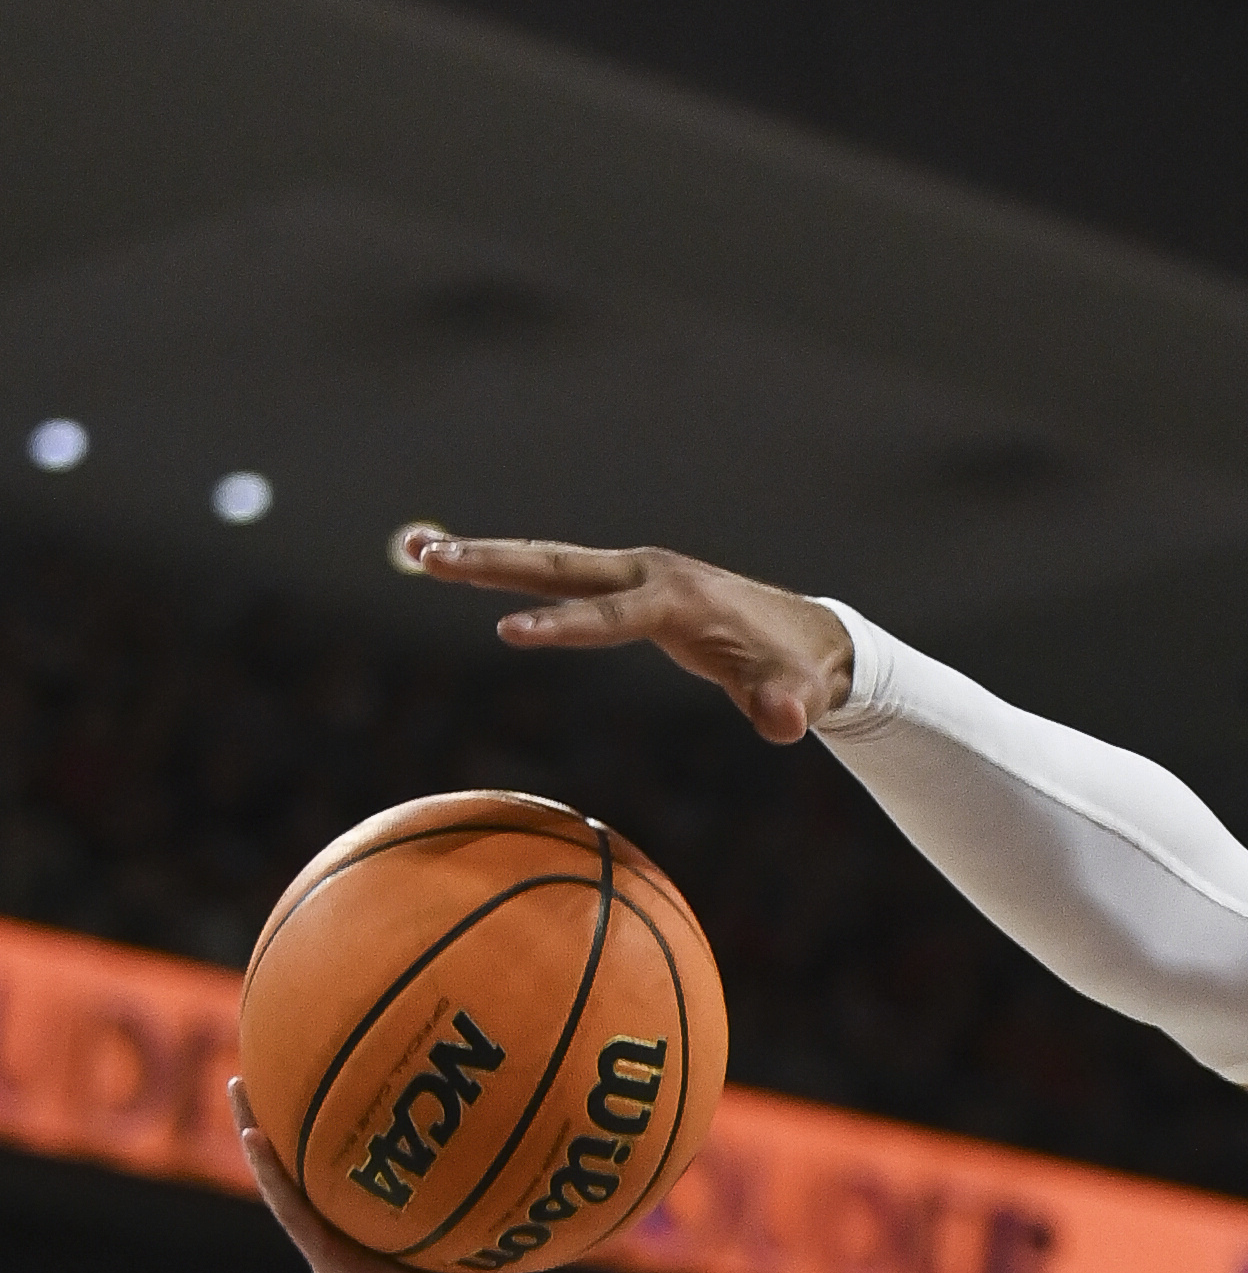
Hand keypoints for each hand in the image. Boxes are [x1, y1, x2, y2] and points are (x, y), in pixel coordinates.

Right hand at [232, 1079, 525, 1272]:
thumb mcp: (476, 1230)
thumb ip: (478, 1190)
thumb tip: (513, 1130)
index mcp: (364, 1230)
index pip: (334, 1172)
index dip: (317, 1132)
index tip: (310, 1082)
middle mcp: (339, 1238)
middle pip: (300, 1168)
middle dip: (280, 1119)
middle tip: (261, 1070)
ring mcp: (328, 1252)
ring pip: (283, 1183)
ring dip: (258, 1134)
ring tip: (243, 1085)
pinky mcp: (329, 1266)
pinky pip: (294, 1212)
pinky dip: (272, 1175)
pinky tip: (254, 1134)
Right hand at [399, 529, 852, 742]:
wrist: (806, 636)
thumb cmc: (797, 673)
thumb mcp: (799, 696)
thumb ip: (789, 709)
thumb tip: (784, 722)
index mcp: (679, 602)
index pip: (611, 615)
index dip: (564, 627)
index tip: (507, 632)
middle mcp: (648, 573)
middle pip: (560, 565)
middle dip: (494, 562)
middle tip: (430, 558)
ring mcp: (633, 571)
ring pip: (548, 560)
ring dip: (483, 555)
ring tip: (416, 550)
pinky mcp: (623, 581)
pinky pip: (557, 573)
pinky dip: (507, 567)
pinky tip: (453, 566)